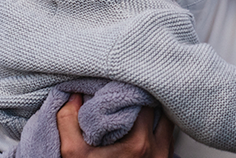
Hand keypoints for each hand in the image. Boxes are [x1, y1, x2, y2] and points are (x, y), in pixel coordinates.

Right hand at [58, 93, 174, 157]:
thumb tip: (74, 95)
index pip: (144, 99)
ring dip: (153, 113)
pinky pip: (167, 137)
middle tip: (127, 94)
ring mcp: (163, 156)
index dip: (132, 88)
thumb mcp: (72, 153)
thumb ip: (68, 120)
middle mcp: (156, 148)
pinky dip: (157, 128)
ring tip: (135, 108)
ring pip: (165, 121)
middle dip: (142, 99)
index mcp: (138, 143)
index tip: (120, 85)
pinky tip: (141, 126)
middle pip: (157, 108)